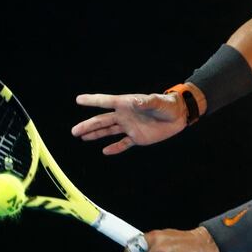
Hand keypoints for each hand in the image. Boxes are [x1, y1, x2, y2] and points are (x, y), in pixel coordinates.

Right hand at [72, 93, 186, 154]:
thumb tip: (136, 102)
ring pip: (108, 131)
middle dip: (88, 125)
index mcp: (127, 104)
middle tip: (74, 131)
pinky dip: (114, 148)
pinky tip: (105, 151)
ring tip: (81, 137)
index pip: (106, 102)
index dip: (92, 100)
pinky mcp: (137, 137)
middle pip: (102, 120)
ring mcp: (129, 126)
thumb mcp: (158, 102)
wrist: (178, 115)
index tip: (78, 99)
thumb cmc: (167, 105)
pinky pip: (123, 143)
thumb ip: (147, 102)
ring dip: (95, 134)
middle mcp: (124, 115)